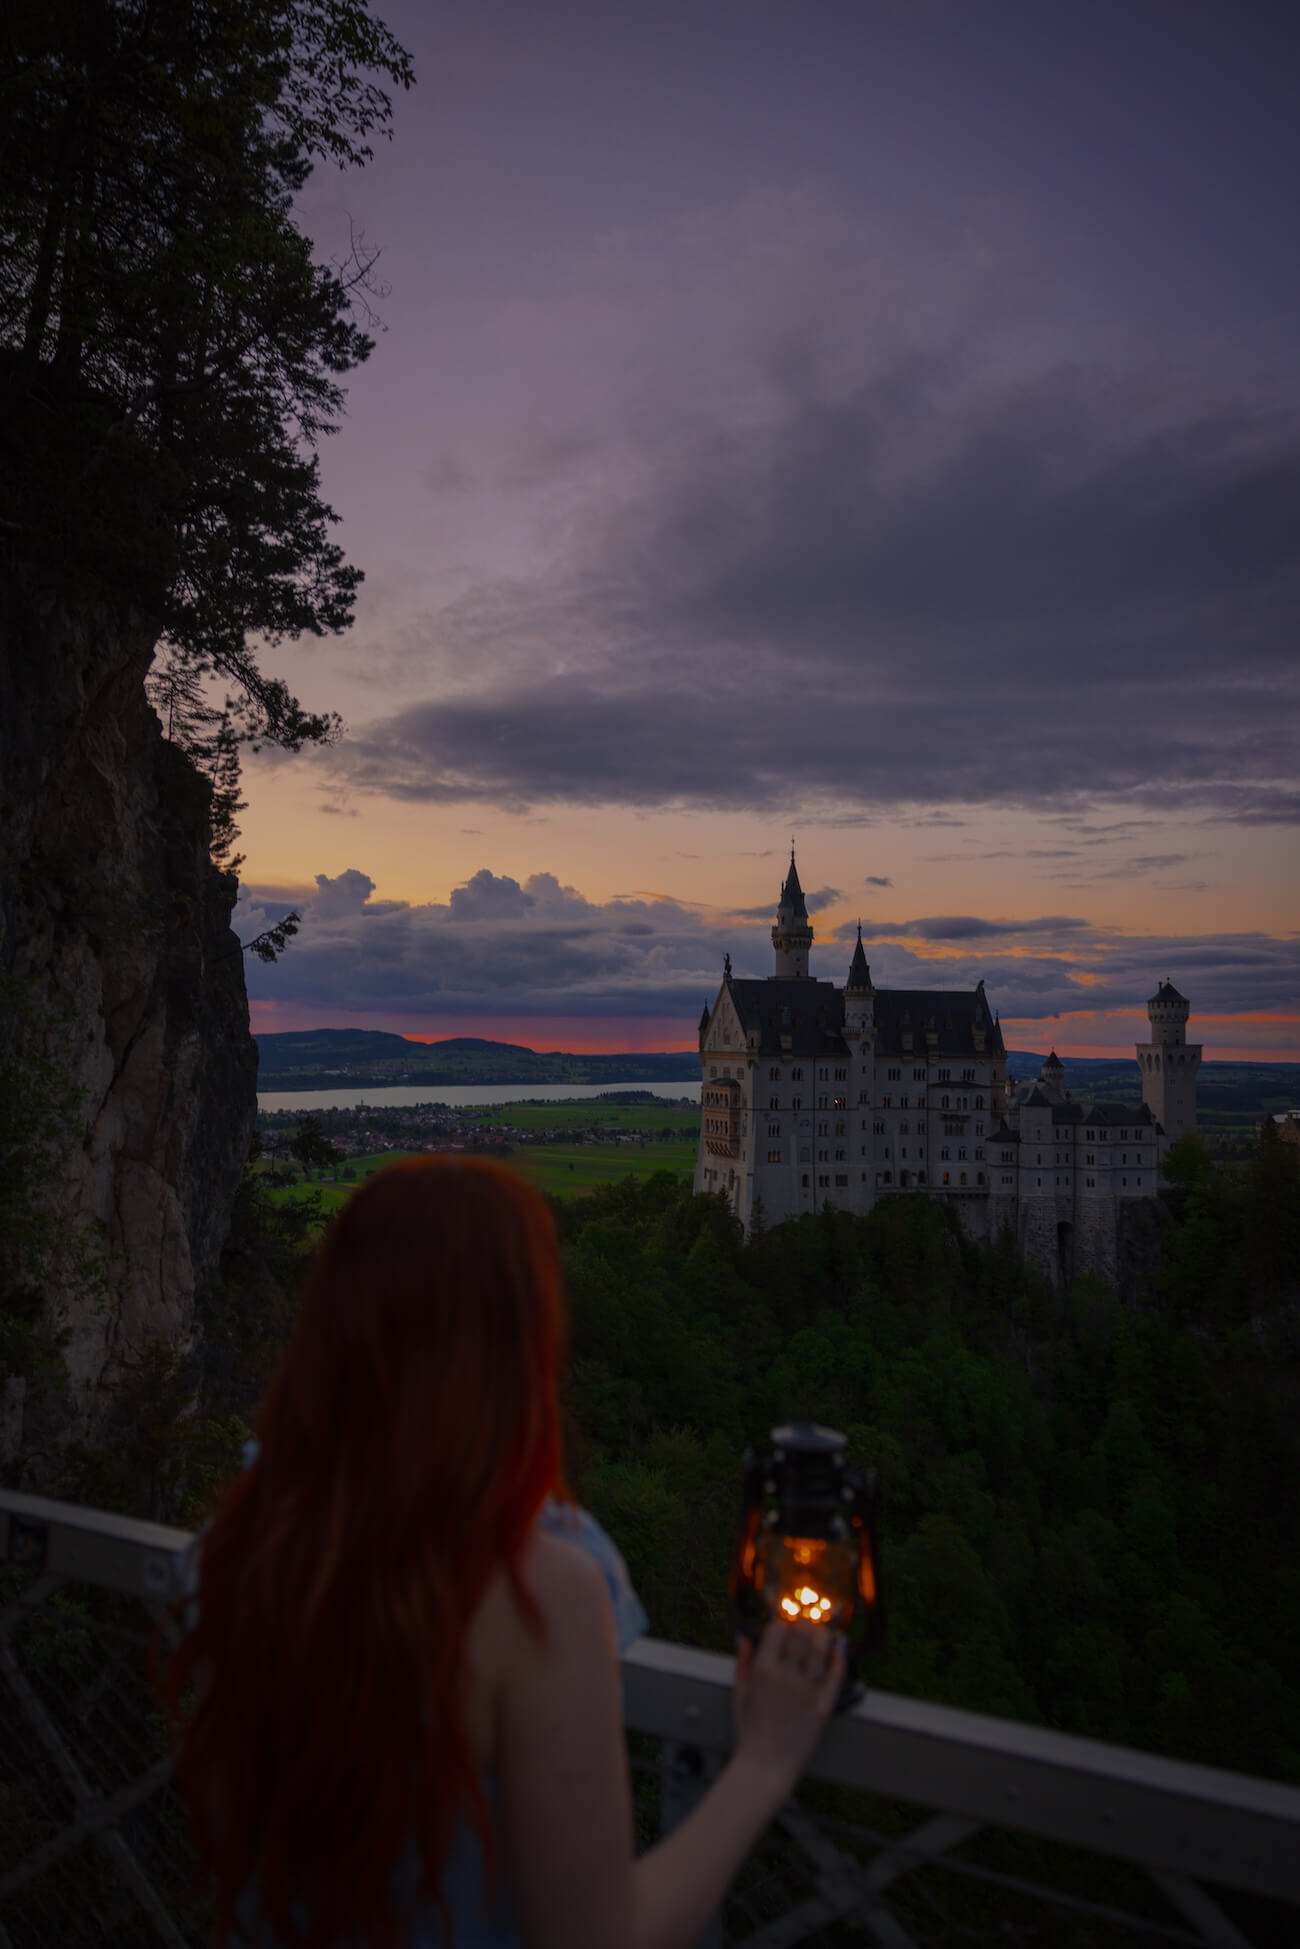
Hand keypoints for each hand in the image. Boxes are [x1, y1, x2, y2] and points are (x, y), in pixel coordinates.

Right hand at [731, 1619, 844, 1799]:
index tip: (785, 1627)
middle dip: (804, 1625)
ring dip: (822, 1635)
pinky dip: (839, 1657)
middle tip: (804, 1629)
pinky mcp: (823, 1705)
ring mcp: (807, 1690)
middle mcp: (786, 1675)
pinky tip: (838, 1649)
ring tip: (821, 1635)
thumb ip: (742, 1662)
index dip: (783, 1623)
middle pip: (803, 1632)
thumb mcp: (739, 1694)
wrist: (766, 1766)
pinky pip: (836, 1674)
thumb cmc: (750, 1733)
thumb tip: (743, 1637)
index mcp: (763, 1670)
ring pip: (822, 1647)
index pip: (779, 1627)